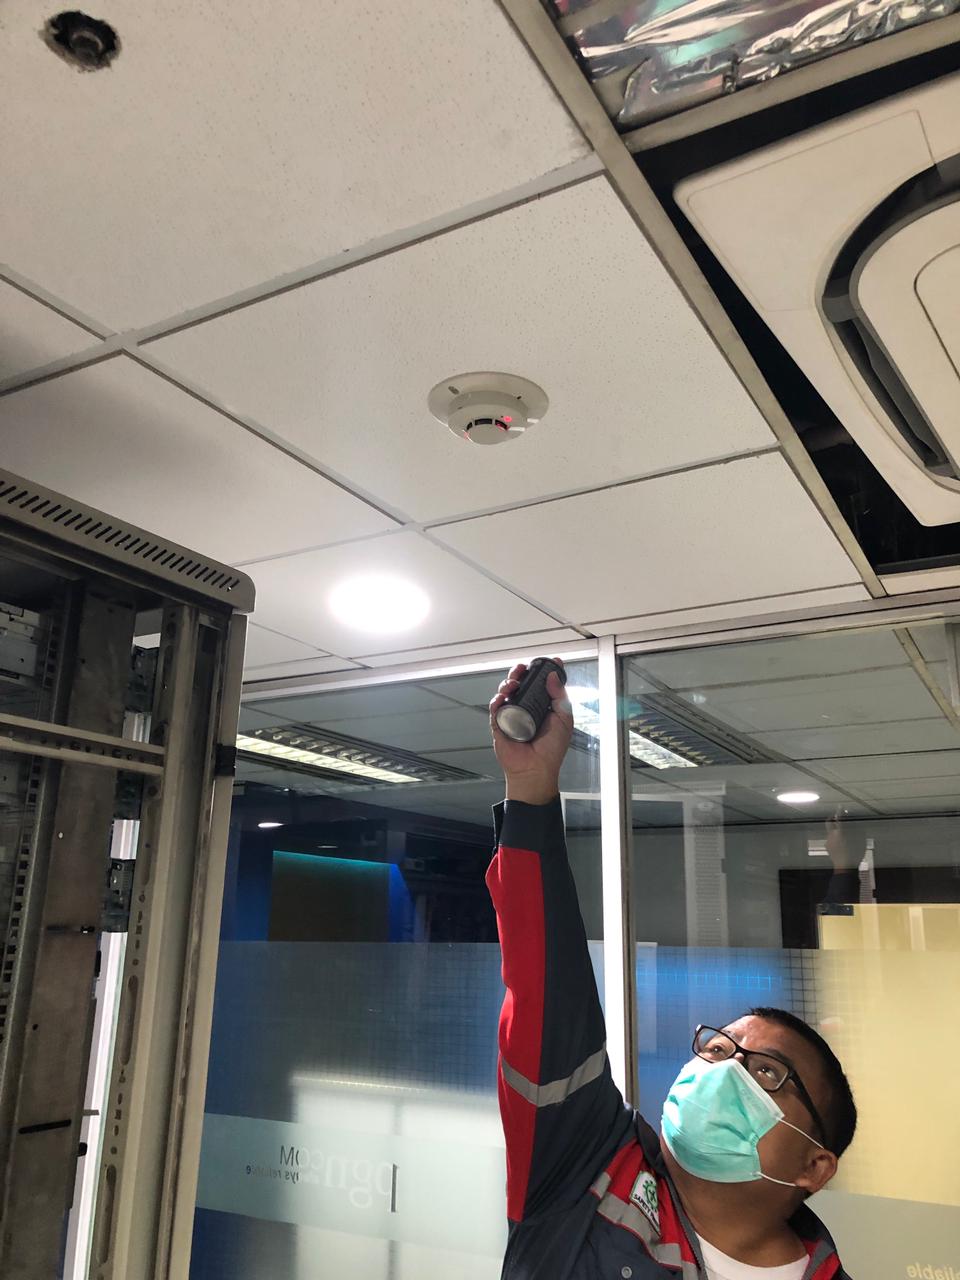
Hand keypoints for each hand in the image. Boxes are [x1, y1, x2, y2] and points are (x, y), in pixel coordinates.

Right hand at [489, 660, 573, 804]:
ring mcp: (512, 715)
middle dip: (520, 672)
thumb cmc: (551, 750)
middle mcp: (527, 708)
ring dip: (507, 683)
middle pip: (521, 683)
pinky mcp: (500, 724)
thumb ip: (560, 696)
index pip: (541, 683)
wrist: (536, 769)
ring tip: (513, 683)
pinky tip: (503, 698)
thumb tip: (553, 676)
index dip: (543, 671)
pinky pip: (495, 708)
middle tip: (523, 669)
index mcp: (543, 706)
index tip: (549, 661)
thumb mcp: (564, 719)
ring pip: (506, 692)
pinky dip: (497, 700)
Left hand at [825, 810, 865, 872]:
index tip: (840, 807)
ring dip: (835, 830)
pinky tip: (841, 842)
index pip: (839, 818)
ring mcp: (828, 841)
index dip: (840, 811)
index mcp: (840, 832)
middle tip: (837, 816)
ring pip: (830, 831)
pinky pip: (830, 839)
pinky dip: (834, 838)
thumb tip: (856, 825)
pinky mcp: (827, 847)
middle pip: (829, 822)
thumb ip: (858, 831)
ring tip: (843, 834)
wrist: (845, 868)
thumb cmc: (855, 856)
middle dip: (833, 818)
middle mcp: (832, 835)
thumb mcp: (861, 842)